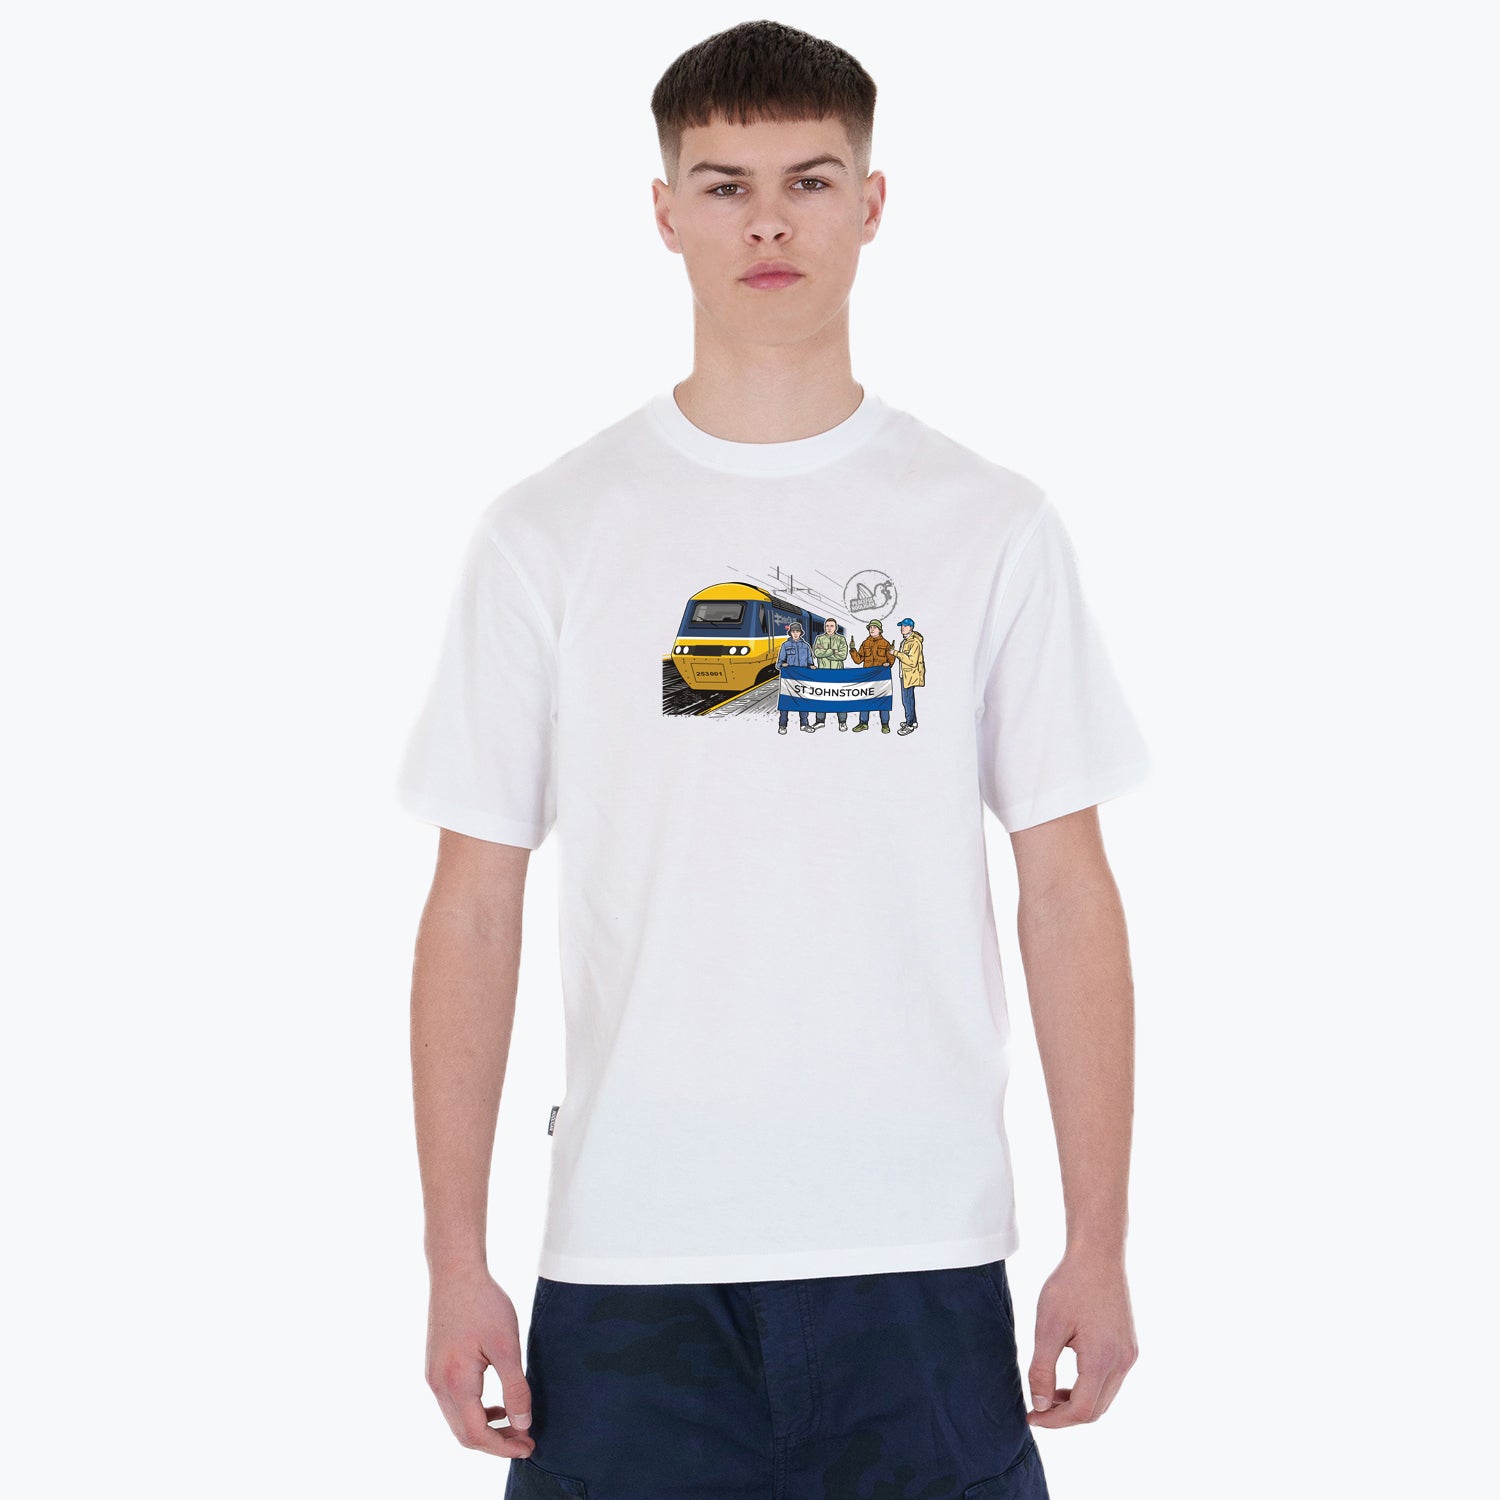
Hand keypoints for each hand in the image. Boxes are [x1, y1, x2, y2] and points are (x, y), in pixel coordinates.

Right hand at [426, 1264, 536, 1459]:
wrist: (455, 1273)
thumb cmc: (483, 1304)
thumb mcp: (507, 1346)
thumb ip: (515, 1388)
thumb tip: (523, 1423)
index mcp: (456, 1384)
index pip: (477, 1435)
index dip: (503, 1447)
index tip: (529, 1447)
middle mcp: (439, 1386)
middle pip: (464, 1434)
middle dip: (496, 1442)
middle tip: (525, 1440)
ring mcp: (434, 1377)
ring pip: (458, 1421)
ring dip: (485, 1428)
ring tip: (515, 1423)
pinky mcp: (436, 1367)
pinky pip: (454, 1404)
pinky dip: (475, 1412)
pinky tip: (496, 1404)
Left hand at [1026, 1249, 1137, 1427]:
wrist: (1098, 1254)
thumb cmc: (1069, 1286)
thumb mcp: (1047, 1327)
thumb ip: (1042, 1369)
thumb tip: (1040, 1405)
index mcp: (1103, 1360)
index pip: (1081, 1411)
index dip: (1054, 1420)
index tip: (1031, 1417)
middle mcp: (1123, 1362)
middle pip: (1096, 1409)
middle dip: (1065, 1415)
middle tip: (1037, 1408)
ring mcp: (1129, 1354)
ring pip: (1105, 1397)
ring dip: (1078, 1402)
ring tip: (1049, 1393)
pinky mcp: (1129, 1346)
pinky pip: (1111, 1380)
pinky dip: (1090, 1386)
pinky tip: (1068, 1376)